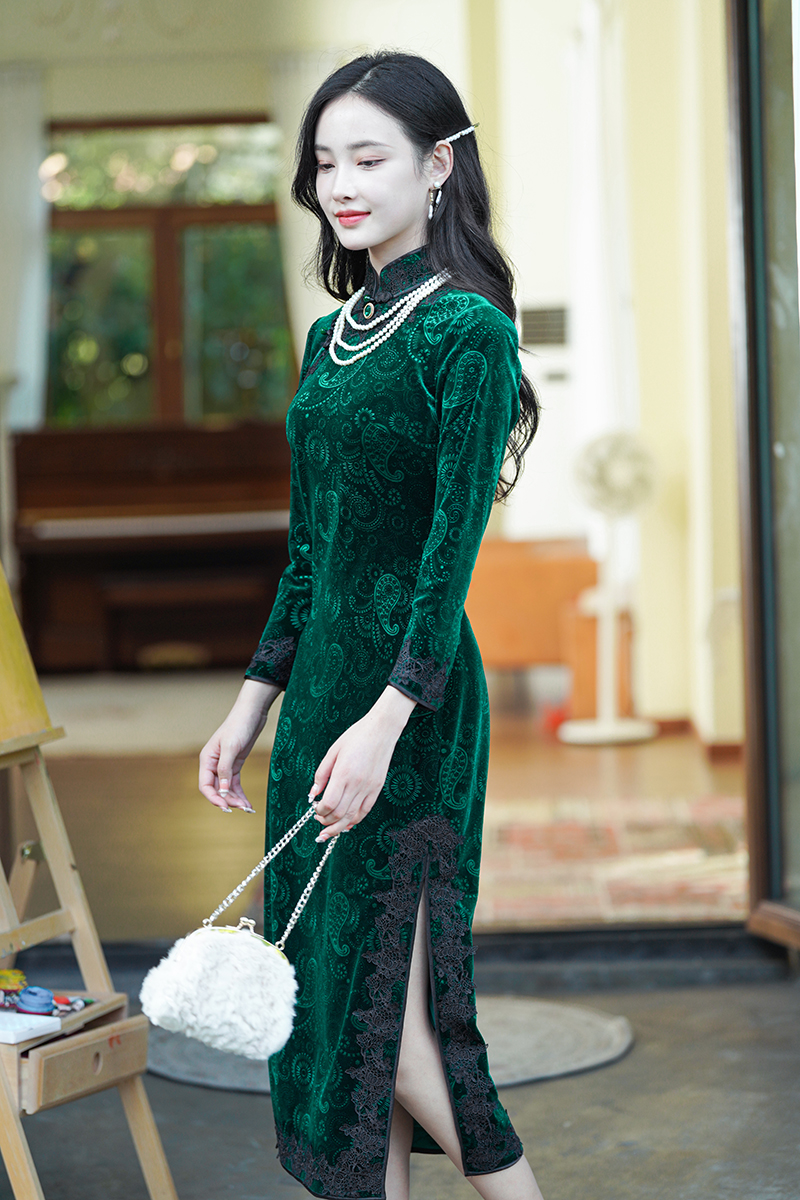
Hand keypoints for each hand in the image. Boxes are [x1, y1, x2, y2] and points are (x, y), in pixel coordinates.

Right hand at [198, 679, 279, 812]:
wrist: (252, 712)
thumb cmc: (239, 725)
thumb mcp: (231, 747)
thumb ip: (225, 769)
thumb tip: (221, 790)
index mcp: (207, 759)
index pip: (205, 785)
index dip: (214, 798)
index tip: (226, 807)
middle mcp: (213, 764)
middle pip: (216, 789)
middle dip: (228, 800)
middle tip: (242, 808)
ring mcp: (224, 765)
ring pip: (226, 789)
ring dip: (235, 799)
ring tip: (248, 808)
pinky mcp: (236, 764)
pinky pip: (234, 783)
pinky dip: (240, 793)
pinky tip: (247, 803)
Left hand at [311, 686, 415, 839]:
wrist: (381, 730)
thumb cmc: (356, 737)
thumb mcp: (333, 752)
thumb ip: (321, 775)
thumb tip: (313, 794)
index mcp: (344, 773)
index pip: (330, 803)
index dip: (320, 811)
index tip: (315, 809)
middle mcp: (357, 784)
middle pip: (340, 814)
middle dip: (327, 822)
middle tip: (319, 822)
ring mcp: (369, 788)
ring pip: (353, 817)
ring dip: (339, 827)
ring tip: (329, 830)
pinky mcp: (377, 789)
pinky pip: (365, 811)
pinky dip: (355, 820)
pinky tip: (346, 824)